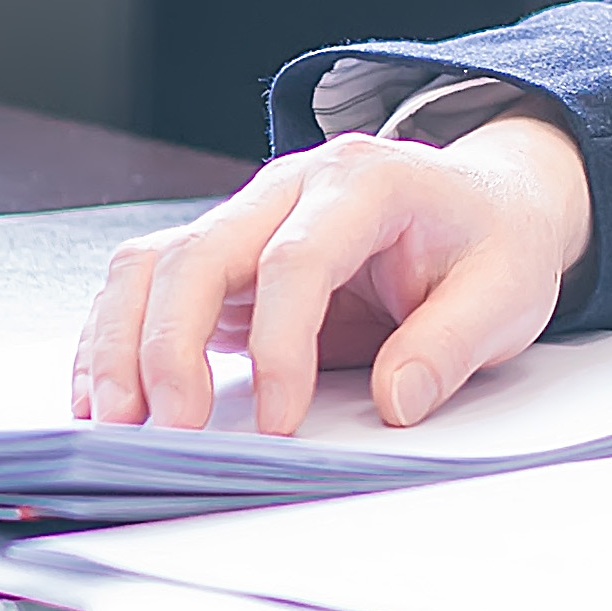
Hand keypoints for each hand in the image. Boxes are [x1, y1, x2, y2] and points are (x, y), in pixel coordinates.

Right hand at [70, 111, 592, 434]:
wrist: (483, 200)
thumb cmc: (489, 240)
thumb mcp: (507, 290)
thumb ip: (453, 344)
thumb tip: (398, 400)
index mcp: (364, 179)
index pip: (297, 259)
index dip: (280, 345)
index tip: (281, 424)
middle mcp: (290, 186)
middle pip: (200, 251)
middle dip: (172, 345)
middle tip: (173, 430)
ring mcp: (248, 215)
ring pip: (153, 262)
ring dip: (122, 342)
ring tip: (114, 421)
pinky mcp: (224, 254)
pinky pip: (147, 284)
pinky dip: (115, 339)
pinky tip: (104, 397)